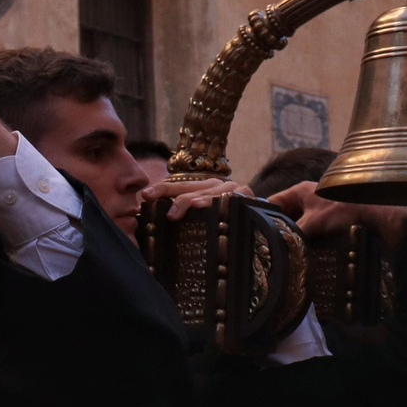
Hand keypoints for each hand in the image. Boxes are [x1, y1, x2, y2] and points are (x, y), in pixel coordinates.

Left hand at [137, 177, 252, 219]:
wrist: (262, 221)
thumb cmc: (225, 222)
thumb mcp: (201, 217)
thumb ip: (182, 215)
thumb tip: (150, 220)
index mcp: (201, 187)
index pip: (177, 185)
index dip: (160, 189)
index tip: (144, 196)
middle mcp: (216, 185)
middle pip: (190, 187)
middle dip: (172, 195)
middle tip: (158, 205)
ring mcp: (232, 189)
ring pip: (210, 192)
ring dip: (197, 199)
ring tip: (186, 207)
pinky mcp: (246, 197)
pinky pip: (233, 199)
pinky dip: (222, 202)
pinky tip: (212, 206)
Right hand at [264, 180, 406, 248]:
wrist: (381, 217)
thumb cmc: (346, 214)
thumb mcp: (312, 224)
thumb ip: (290, 234)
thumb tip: (274, 247)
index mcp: (301, 191)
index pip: (271, 202)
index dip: (261, 216)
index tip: (252, 233)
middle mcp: (310, 198)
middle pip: (285, 216)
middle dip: (278, 230)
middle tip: (266, 248)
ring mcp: (323, 210)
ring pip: (300, 226)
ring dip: (294, 239)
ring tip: (283, 255)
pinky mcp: (333, 222)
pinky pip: (313, 232)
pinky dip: (308, 242)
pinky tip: (304, 255)